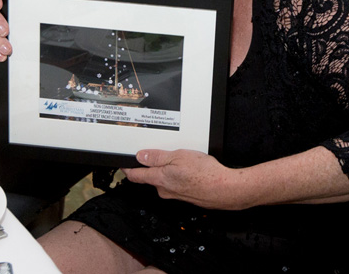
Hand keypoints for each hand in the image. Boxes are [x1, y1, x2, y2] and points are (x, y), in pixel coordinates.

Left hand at [122, 149, 245, 209]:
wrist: (224, 189)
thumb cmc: (204, 174)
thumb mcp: (178, 156)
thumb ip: (157, 157)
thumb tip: (141, 157)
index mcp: (160, 179)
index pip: (136, 175)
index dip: (127, 168)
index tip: (123, 164)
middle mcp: (165, 190)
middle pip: (150, 177)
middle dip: (150, 166)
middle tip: (153, 153)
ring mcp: (176, 195)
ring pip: (165, 181)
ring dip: (167, 171)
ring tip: (178, 158)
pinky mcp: (186, 195)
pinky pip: (176, 184)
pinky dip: (178, 176)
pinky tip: (189, 169)